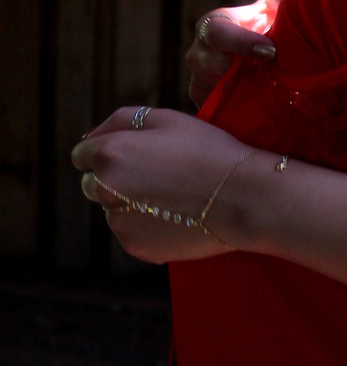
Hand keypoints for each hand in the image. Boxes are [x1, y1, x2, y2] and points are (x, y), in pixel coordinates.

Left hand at [71, 108, 258, 264]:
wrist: (244, 196)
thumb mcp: (167, 118)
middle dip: (115, 179)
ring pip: (112, 210)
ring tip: (172, 196)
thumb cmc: (209, 150)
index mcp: (110, 153)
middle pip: (92, 184)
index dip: (108, 151)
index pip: (82, 154)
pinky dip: (146, 225)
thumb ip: (120, 120)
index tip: (136, 155)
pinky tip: (177, 215)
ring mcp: (119, 223)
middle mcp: (105, 190)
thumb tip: (88, 138)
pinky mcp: (136, 246)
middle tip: (157, 175)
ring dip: (129, 203)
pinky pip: (131, 232)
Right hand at [185, 0, 285, 107]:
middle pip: (211, 67)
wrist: (261, 53)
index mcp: (213, 24)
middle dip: (242, 72)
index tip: (271, 52)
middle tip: (271, 75)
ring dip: (239, 93)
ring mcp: (198, 80)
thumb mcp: (273, 6)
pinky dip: (233, 113)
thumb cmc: (267, 25)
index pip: (219, 33)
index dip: (243, 43)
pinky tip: (257, 109)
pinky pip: (212, 112)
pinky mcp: (204, 103)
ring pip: (210, 92)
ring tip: (267, 92)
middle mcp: (198, 52)